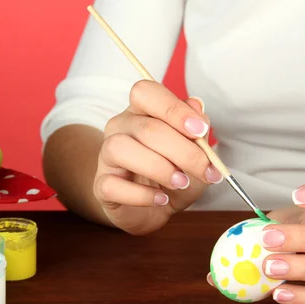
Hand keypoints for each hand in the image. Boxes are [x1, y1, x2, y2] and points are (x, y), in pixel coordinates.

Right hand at [93, 80, 221, 234]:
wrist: (153, 210)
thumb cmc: (172, 176)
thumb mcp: (194, 154)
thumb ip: (197, 132)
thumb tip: (197, 108)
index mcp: (141, 112)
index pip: (146, 92)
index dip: (174, 109)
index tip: (200, 130)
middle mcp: (120, 128)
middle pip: (146, 127)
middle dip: (182, 150)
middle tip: (204, 170)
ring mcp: (106, 156)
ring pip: (121, 148)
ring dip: (158, 167)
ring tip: (180, 183)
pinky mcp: (101, 186)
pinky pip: (113, 185)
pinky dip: (142, 195)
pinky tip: (161, 199)